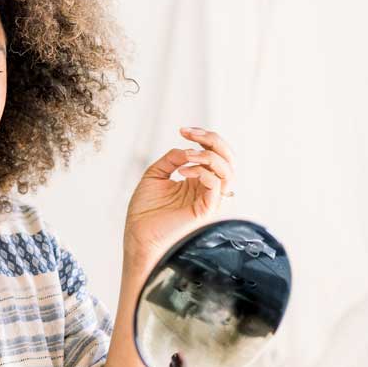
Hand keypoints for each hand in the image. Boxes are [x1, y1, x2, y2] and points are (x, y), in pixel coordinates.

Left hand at [123, 127, 236, 262]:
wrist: (138, 235)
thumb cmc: (145, 210)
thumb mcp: (155, 175)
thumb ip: (172, 159)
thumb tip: (187, 148)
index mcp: (198, 180)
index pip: (215, 154)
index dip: (204, 137)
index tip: (184, 131)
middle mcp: (207, 189)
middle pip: (228, 159)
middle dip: (213, 141)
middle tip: (191, 134)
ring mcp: (208, 200)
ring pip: (228, 171)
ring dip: (208, 156)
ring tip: (187, 155)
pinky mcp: (205, 211)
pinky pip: (216, 186)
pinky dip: (203, 172)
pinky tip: (184, 172)